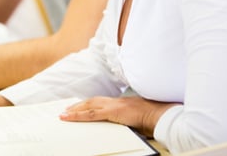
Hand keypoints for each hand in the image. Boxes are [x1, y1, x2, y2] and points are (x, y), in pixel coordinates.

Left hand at [60, 96, 178, 136]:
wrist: (162, 115)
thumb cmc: (154, 118)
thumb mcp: (137, 119)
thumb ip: (127, 120)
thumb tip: (123, 126)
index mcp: (121, 103)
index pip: (100, 102)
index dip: (88, 104)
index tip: (79, 106)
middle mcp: (115, 101)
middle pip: (91, 101)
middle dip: (78, 106)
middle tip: (66, 110)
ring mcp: (113, 106)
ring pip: (88, 106)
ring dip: (75, 110)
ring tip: (64, 114)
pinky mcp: (113, 112)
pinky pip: (91, 114)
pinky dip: (79, 115)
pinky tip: (70, 117)